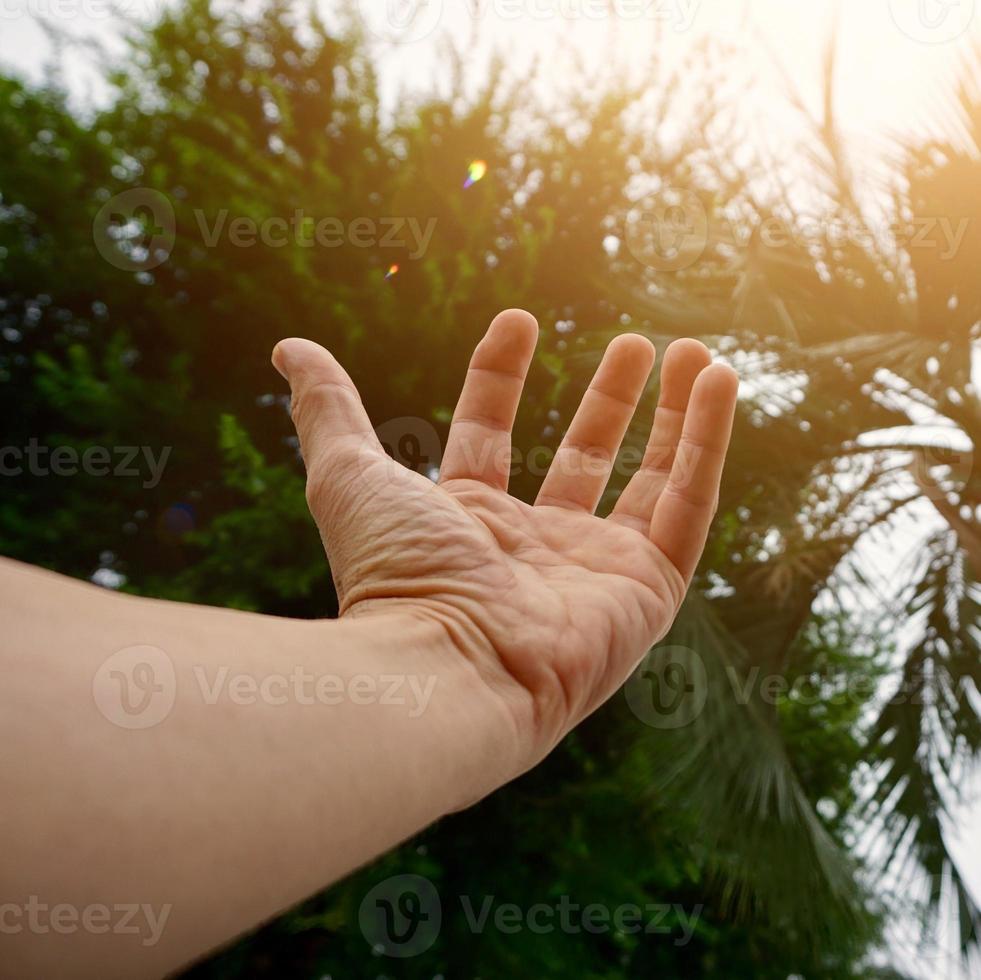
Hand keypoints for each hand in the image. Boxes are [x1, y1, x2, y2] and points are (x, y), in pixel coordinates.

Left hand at [272, 310, 737, 771]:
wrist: (447, 671)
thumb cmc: (394, 580)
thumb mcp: (351, 476)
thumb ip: (328, 410)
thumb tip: (288, 347)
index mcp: (467, 522)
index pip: (490, 434)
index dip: (501, 376)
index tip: (518, 320)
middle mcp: (535, 547)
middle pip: (582, 459)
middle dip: (609, 401)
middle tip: (637, 344)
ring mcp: (595, 571)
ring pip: (649, 481)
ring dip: (675, 417)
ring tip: (697, 353)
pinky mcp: (649, 591)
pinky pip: (690, 506)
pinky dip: (709, 442)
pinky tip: (721, 383)